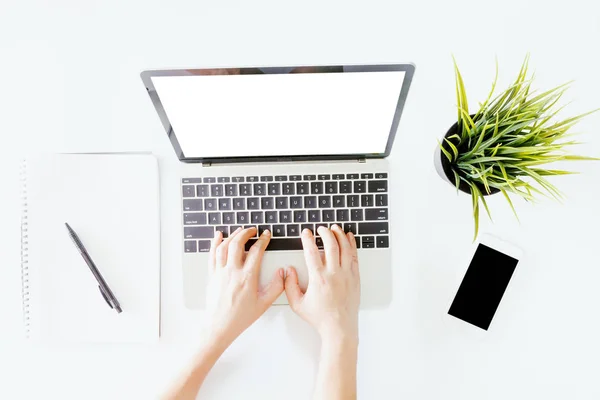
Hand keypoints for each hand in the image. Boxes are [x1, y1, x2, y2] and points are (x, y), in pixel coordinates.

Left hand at [206, 227, 283, 344]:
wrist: (219, 326)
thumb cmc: (240, 318)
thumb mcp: (264, 304)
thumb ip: (276, 287)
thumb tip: (283, 273)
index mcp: (247, 278)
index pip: (256, 251)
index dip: (263, 240)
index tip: (266, 235)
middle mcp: (232, 272)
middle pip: (238, 244)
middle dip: (246, 233)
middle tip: (253, 230)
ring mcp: (220, 272)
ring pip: (224, 246)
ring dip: (232, 235)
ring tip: (240, 231)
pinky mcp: (212, 275)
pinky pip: (212, 254)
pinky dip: (215, 242)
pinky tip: (218, 236)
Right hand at [285, 225, 360, 340]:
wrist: (339, 328)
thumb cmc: (319, 317)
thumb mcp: (297, 304)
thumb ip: (289, 286)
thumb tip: (289, 270)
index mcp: (319, 278)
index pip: (312, 252)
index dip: (308, 239)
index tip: (306, 232)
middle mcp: (334, 274)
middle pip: (331, 245)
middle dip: (325, 233)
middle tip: (321, 228)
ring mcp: (347, 275)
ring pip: (345, 248)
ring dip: (339, 235)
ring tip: (335, 228)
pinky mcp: (355, 278)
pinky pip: (354, 256)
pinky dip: (352, 244)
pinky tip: (349, 237)